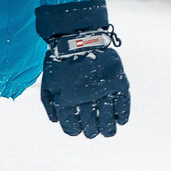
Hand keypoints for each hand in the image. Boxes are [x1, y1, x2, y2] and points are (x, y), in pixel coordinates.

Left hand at [37, 0, 130, 138]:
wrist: (78, 37)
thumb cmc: (60, 61)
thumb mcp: (48, 83)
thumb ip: (50, 104)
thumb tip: (57, 122)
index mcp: (66, 100)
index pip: (71, 126)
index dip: (75, 131)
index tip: (78, 131)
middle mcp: (85, 98)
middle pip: (90, 125)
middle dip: (92, 132)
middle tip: (94, 132)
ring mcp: (103, 90)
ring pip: (107, 119)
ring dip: (108, 129)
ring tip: (108, 132)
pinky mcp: (118, 82)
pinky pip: (122, 104)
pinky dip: (122, 115)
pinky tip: (120, 120)